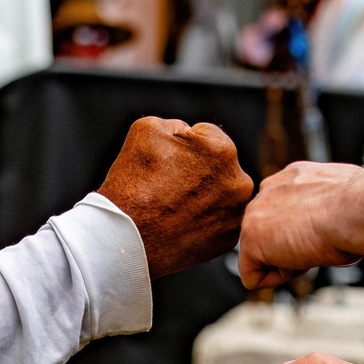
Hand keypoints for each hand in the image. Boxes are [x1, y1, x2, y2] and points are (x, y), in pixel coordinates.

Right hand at [98, 117, 254, 278]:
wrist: (125, 237)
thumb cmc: (133, 184)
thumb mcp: (147, 129)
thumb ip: (178, 124)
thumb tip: (189, 134)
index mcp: (223, 150)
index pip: (206, 135)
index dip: (181, 147)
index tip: (165, 164)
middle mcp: (238, 183)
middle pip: (217, 165)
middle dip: (197, 170)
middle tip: (168, 186)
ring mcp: (236, 214)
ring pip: (219, 193)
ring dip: (203, 194)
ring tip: (173, 206)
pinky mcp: (228, 239)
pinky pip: (218, 220)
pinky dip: (203, 219)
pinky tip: (180, 223)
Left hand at [236, 162, 363, 288]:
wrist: (359, 210)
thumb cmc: (362, 208)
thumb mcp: (341, 200)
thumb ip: (322, 207)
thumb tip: (327, 223)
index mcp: (291, 178)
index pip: (282, 214)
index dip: (305, 233)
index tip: (325, 230)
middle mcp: (267, 191)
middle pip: (269, 237)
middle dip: (293, 248)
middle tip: (321, 240)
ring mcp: (254, 214)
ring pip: (262, 256)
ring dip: (289, 261)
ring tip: (314, 246)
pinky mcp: (250, 239)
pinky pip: (252, 276)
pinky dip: (278, 278)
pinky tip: (301, 259)